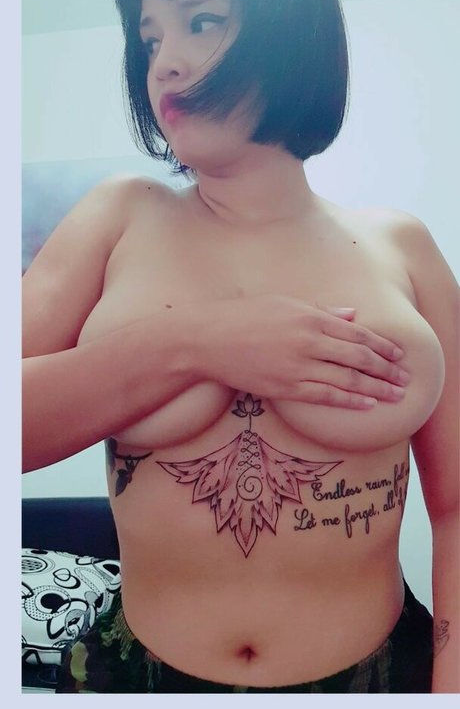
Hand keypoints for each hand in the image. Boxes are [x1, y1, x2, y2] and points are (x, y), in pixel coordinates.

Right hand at [190, 294, 408, 408]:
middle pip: (359, 357)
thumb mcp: (284, 304)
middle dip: (386, 369)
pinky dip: (350, 400)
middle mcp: (309, 340)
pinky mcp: (286, 387)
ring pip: (347, 379)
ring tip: (395, 395)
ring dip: (376, 388)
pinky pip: (325, 396)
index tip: (398, 355)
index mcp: (310, 316)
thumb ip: (321, 311)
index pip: (357, 332)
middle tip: (404, 378)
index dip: (382, 346)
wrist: (207, 339)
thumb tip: (352, 314)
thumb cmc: (243, 317)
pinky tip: (367, 403)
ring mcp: (298, 365)